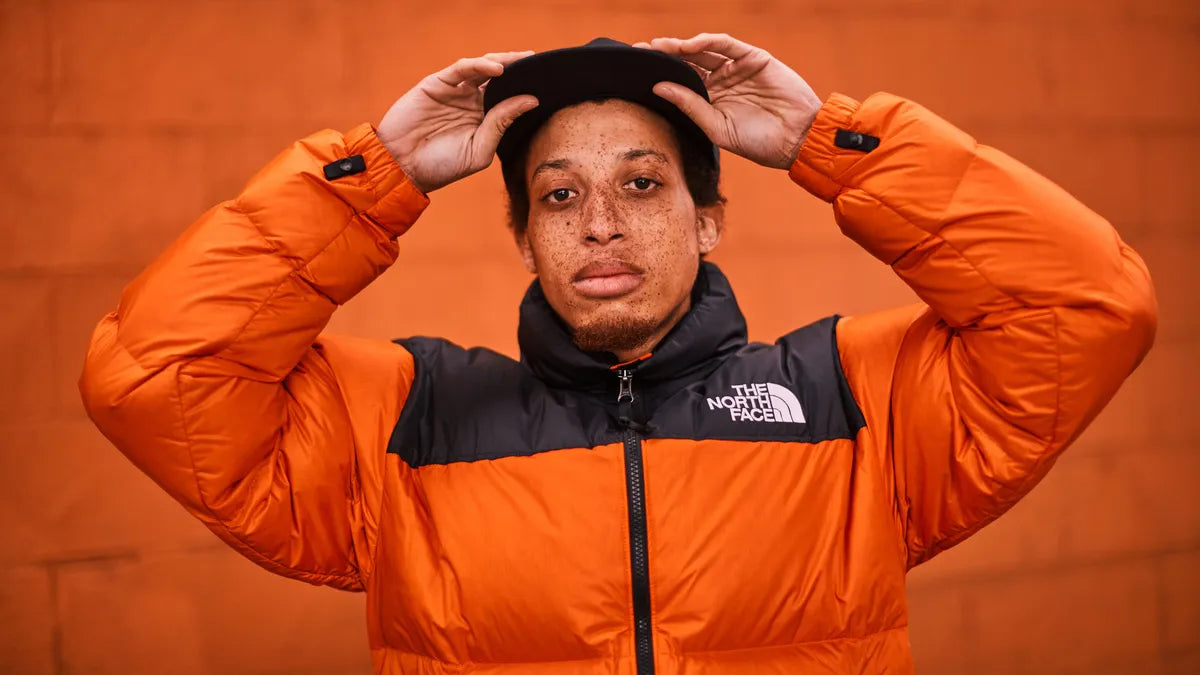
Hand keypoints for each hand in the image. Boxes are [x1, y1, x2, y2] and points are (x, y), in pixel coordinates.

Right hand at [377, 52, 538, 192]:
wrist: (402, 168)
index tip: (550, 84)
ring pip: (484, 68)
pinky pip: (462, 69)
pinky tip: (497, 69)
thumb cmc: (441, 166)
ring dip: (504, 62)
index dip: (528, 90)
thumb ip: (502, 122)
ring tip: (523, 60)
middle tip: (540, 63)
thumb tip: (531, 100)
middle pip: (502, 80)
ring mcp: (456, 91)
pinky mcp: (438, 83)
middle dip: (520, 69)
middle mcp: (472, 102)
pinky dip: (479, 65)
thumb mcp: (480, 149)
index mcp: (485, 120)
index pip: (511, 98)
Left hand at [635, 34, 821, 169]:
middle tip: (642, 51)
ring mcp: (737, 68)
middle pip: (688, 63)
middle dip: (665, 56)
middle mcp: (721, 82)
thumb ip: (689, 105)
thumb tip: (658, 87)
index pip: (680, 83)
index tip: (637, 71)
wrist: (797, 140)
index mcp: (711, 101)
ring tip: (661, 46)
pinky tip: (690, 44)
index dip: (661, 75)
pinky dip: (708, 41)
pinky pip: (727, 45)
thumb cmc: (758, 142)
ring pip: (704, 51)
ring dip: (682, 46)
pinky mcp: (753, 58)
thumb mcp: (716, 127)